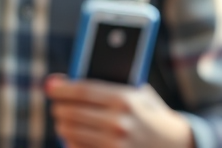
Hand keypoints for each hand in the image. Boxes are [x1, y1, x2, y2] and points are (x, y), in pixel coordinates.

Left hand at [46, 74, 194, 147]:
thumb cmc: (149, 113)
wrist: (170, 142)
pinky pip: (75, 147)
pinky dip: (71, 140)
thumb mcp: (138, 93)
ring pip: (69, 132)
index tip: (51, 85)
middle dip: (59, 107)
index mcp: (125, 100)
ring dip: (62, 124)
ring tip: (64, 118)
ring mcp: (113, 143)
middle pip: (71, 112)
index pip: (83, 90)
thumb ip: (109, 86)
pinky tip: (75, 135)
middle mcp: (118, 122)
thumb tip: (68, 80)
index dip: (63, 87)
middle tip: (56, 104)